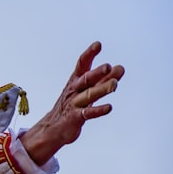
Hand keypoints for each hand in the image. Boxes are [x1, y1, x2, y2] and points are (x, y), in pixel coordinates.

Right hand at [21, 41, 124, 164]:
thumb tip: (120, 68)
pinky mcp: (75, 118)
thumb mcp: (86, 90)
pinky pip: (87, 113)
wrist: (52, 128)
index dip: (89, 54)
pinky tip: (109, 107)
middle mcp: (74, 90)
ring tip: (114, 84)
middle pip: (86, 79)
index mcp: (75, 81)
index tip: (98, 45)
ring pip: (88, 95)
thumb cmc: (72, 106)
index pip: (81, 65)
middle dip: (97, 73)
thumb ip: (103, 80)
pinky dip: (98, 110)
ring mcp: (74, 104)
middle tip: (108, 66)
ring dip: (101, 89)